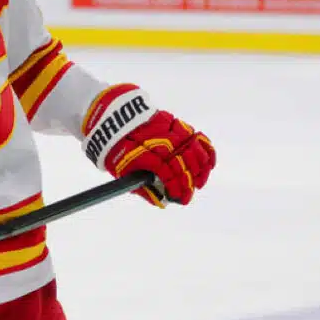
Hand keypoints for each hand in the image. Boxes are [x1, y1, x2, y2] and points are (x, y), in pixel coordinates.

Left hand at [83, 84, 214, 206]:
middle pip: (184, 165)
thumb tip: (161, 202)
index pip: (169, 175)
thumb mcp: (121, 172)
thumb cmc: (116, 148)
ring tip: (199, 182)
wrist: (112, 117)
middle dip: (189, 183)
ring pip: (194, 151)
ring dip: (200, 169)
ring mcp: (170, 131)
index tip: (180, 199)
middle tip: (188, 194)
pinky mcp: (176, 123)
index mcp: (145, 155)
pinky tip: (207, 163)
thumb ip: (142, 188)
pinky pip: (197, 137)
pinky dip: (205, 150)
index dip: (177, 189)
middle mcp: (160, 142)